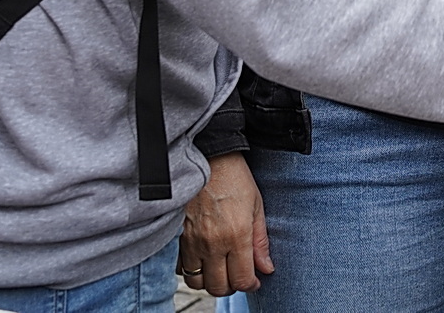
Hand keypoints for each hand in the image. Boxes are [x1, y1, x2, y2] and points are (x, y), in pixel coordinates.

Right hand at [179, 152, 271, 295]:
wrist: (209, 156)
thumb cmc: (236, 179)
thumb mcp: (257, 207)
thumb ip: (261, 241)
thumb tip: (266, 269)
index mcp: (236, 236)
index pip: (241, 280)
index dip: (250, 285)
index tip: (254, 281)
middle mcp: (212, 243)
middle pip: (218, 287)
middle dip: (230, 287)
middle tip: (237, 276)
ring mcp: (191, 241)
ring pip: (197, 281)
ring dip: (210, 281)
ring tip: (220, 269)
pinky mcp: (177, 236)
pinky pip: (180, 267)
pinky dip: (191, 269)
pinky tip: (202, 258)